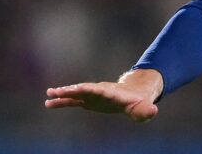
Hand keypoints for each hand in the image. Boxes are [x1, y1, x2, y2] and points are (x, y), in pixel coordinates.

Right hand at [45, 68, 163, 121]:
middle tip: (56, 91)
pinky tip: (48, 103)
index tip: (78, 88)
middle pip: (84, 89)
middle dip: (72, 90)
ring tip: (48, 95)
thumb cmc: (139, 102)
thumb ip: (146, 110)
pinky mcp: (88, 100)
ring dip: (63, 94)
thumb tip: (153, 112)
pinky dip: (61, 102)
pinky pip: (72, 101)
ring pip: (76, 94)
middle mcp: (100, 91)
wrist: (135, 93)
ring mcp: (93, 95)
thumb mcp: (144, 107)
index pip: (100, 90)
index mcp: (112, 93)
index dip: (91, 89)